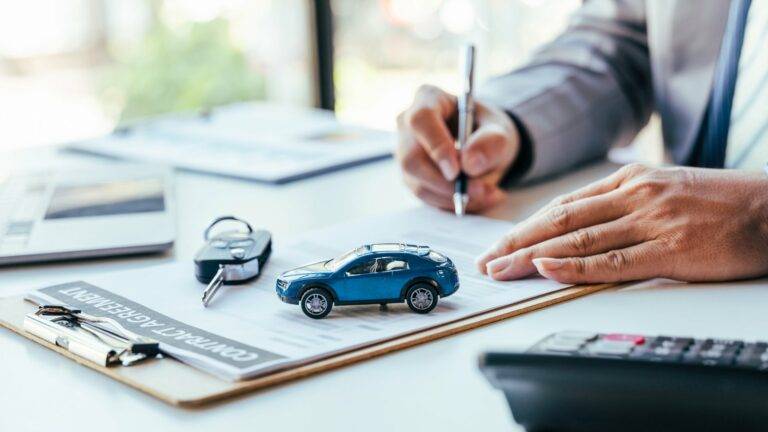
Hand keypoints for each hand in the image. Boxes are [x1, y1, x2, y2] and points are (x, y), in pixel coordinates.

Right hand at [396, 85, 519, 211]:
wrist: (484, 147)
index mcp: (428, 99)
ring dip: (454, 196)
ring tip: (488, 194)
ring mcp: (405, 152)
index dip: (436, 146)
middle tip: (480, 190)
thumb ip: (490, 143)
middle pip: (411, 159)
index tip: (457, 171)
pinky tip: (477, 198)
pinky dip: (453, 203)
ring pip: (418, 183)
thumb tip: (469, 164)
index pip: (421, 120)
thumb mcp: (500, 132)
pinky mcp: (411, 176)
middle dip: (446, 183)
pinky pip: (426, 197)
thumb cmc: (488, 131)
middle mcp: (408, 125)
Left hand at [476, 164, 767, 283]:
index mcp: (631, 181)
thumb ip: (627, 204)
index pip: (564, 205)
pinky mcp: (671, 249)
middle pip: (560, 220)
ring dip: (532, 256)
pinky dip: (573, 265)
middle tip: (487, 261)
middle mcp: (634, 196)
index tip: (500, 243)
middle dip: (517, 242)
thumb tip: (586, 225)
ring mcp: (651, 221)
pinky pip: (611, 260)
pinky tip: (544, 269)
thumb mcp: (668, 190)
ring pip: (577, 239)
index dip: (527, 226)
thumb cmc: (725, 204)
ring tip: (501, 270)